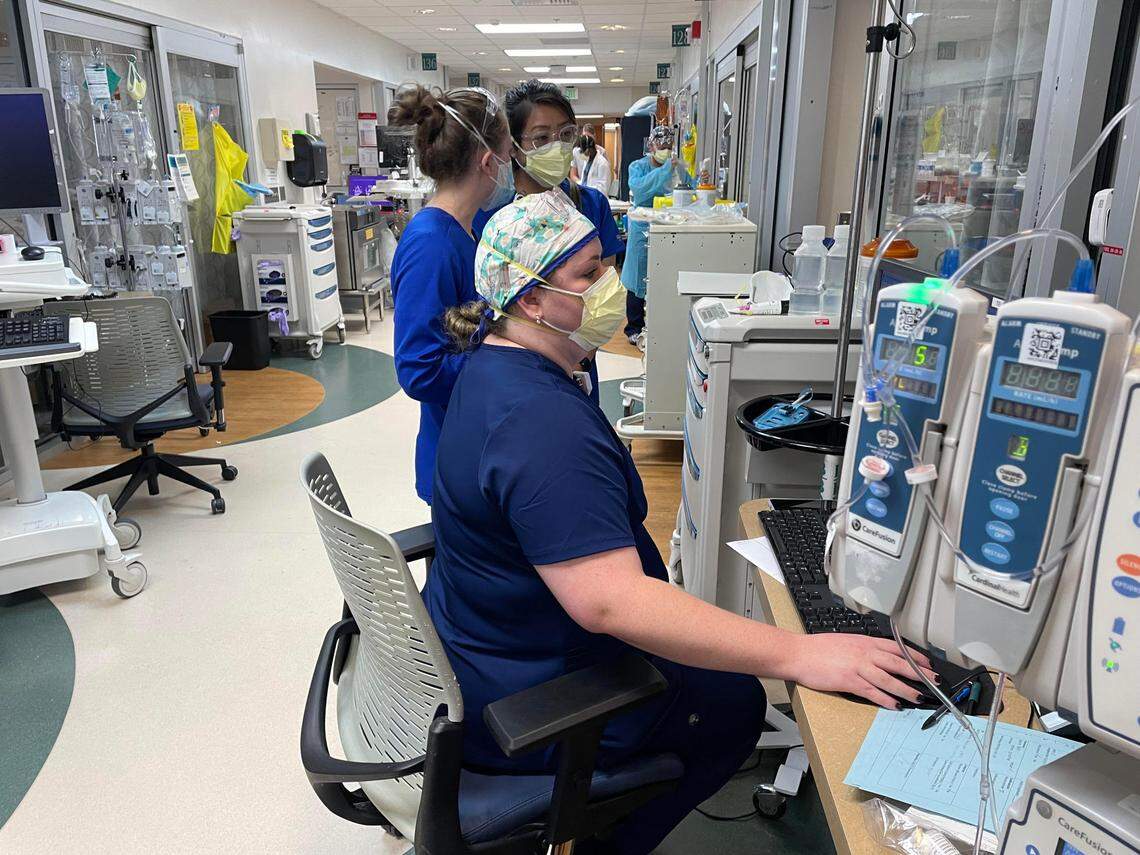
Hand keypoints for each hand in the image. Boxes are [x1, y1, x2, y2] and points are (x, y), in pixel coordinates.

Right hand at [791, 634, 939, 708]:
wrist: (798, 653)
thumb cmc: (817, 649)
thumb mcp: (845, 641)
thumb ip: (862, 648)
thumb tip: (876, 657)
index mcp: (864, 641)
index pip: (897, 648)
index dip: (915, 656)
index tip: (927, 663)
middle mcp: (864, 652)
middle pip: (899, 663)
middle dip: (919, 673)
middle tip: (933, 681)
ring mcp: (858, 667)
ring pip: (889, 679)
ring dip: (906, 690)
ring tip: (918, 698)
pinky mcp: (849, 681)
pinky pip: (873, 692)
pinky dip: (886, 699)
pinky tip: (894, 705)